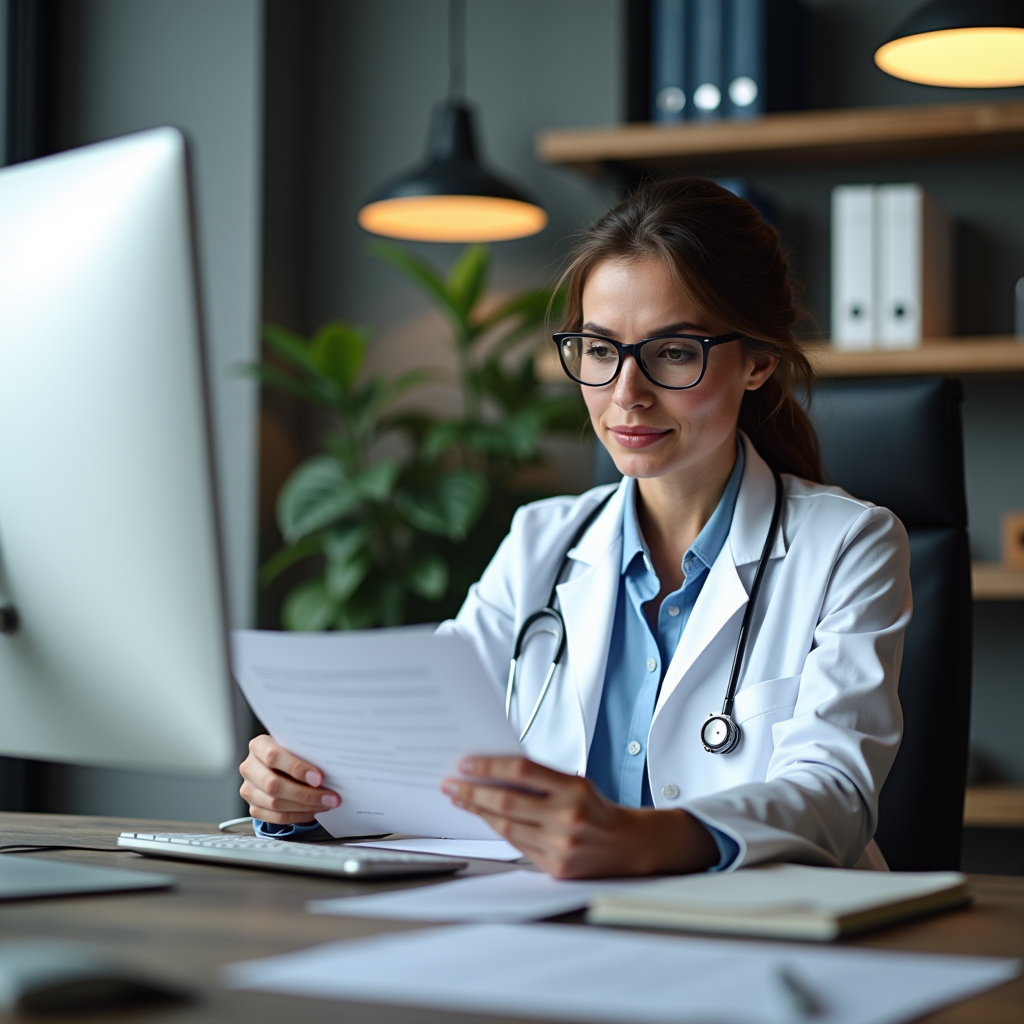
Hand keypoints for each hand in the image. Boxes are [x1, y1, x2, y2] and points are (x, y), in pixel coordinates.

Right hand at [238, 735, 339, 824]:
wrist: (280, 763)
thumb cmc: (292, 751)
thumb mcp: (297, 745)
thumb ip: (306, 753)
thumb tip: (331, 768)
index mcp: (259, 745)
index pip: (273, 756)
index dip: (296, 768)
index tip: (318, 777)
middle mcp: (249, 767)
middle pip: (273, 785)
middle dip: (305, 793)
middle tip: (330, 797)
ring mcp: (249, 789)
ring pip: (275, 804)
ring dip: (305, 807)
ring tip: (326, 804)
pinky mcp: (254, 807)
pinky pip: (276, 817)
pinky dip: (298, 816)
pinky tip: (314, 810)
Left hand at [442, 756, 718, 878]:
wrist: (628, 846)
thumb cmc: (597, 809)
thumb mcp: (576, 783)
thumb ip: (540, 779)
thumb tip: (495, 771)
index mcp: (574, 789)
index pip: (521, 771)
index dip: (489, 766)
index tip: (466, 763)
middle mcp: (567, 818)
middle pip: (506, 802)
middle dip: (472, 792)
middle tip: (451, 783)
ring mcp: (560, 846)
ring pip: (505, 826)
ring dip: (477, 811)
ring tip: (460, 799)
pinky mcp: (554, 867)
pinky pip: (516, 845)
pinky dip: (497, 830)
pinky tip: (484, 818)